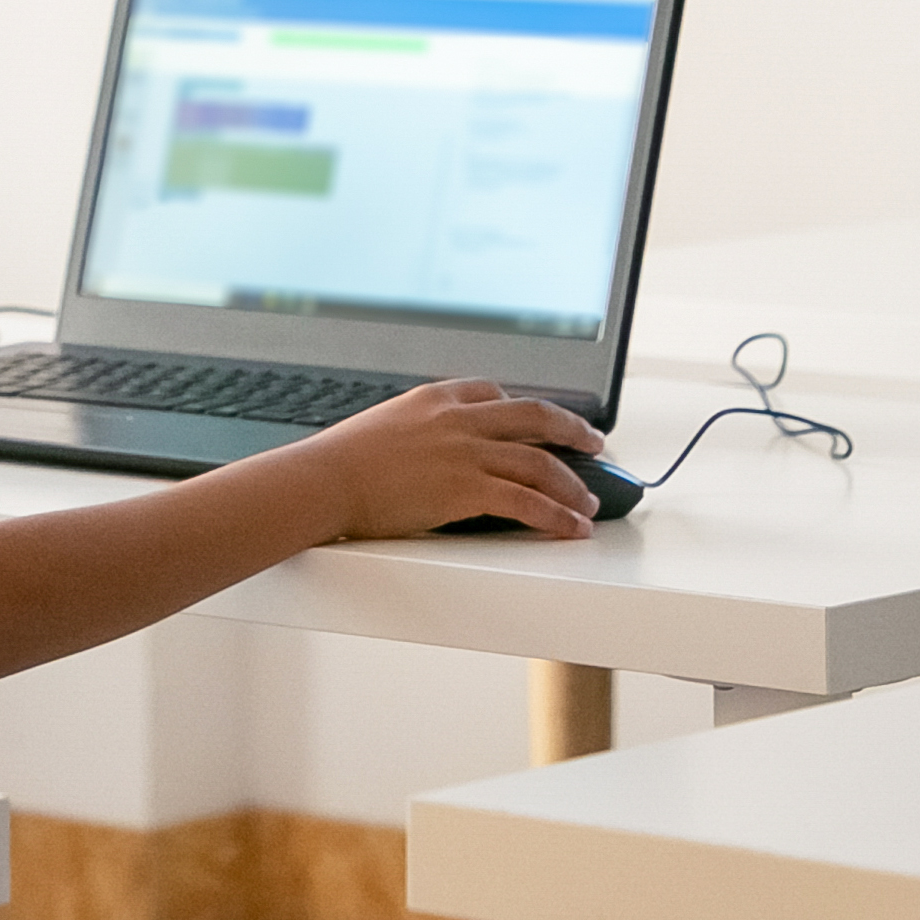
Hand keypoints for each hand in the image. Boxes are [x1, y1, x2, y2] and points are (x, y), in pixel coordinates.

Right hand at [282, 379, 606, 540]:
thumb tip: (419, 452)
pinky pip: (527, 501)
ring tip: (588, 502)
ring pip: (540, 462)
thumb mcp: (380, 427)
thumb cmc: (339, 463)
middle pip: (534, 416)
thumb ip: (412, 432)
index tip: (536, 420)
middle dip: (572, 429)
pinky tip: (571, 527)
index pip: (492, 393)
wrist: (324, 480)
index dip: (522, 408)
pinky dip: (557, 515)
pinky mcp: (467, 488)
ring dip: (572, 484)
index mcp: (435, 398)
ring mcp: (466, 452)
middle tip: (594, 441)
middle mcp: (458, 418)